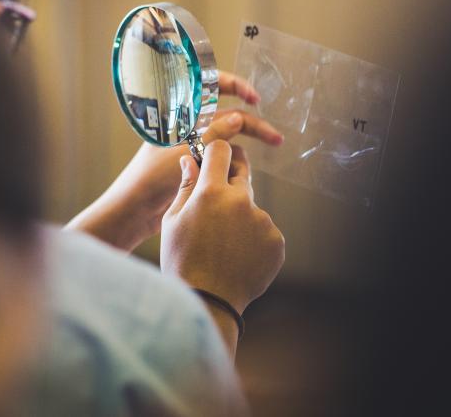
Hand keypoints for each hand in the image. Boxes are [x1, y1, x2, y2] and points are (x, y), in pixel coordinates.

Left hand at [65, 73, 282, 250]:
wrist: (136, 209)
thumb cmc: (152, 176)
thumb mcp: (187, 151)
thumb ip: (214, 134)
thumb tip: (239, 118)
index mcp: (179, 112)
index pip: (209, 87)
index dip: (234, 86)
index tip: (255, 98)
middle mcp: (187, 124)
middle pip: (226, 114)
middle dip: (252, 123)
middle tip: (275, 137)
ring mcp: (192, 143)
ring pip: (227, 135)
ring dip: (248, 140)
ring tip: (273, 147)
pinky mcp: (195, 161)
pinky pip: (221, 154)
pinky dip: (236, 157)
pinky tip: (247, 169)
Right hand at [160, 140, 284, 315]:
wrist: (208, 301)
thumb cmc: (182, 260)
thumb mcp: (173, 220)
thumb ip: (186, 186)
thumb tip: (190, 159)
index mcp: (211, 191)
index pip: (221, 150)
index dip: (216, 152)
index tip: (212, 160)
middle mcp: (241, 201)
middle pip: (241, 175)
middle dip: (228, 183)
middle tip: (215, 204)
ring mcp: (262, 221)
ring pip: (251, 207)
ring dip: (239, 216)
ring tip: (222, 244)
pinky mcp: (276, 240)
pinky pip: (263, 230)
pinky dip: (253, 238)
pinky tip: (236, 256)